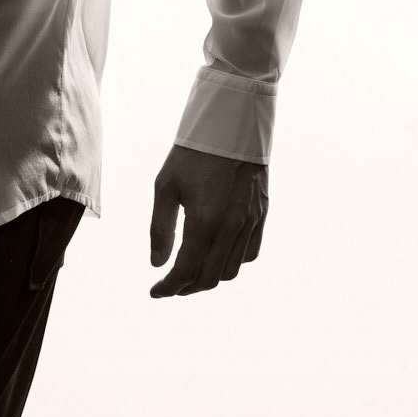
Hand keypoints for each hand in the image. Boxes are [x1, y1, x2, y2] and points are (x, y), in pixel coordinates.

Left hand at [148, 143, 267, 297]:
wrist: (230, 126)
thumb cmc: (192, 153)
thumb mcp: (166, 186)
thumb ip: (161, 228)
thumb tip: (157, 263)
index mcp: (205, 222)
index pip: (186, 271)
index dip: (169, 286)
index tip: (156, 291)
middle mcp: (231, 228)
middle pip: (210, 278)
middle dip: (187, 287)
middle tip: (171, 285)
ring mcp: (250, 223)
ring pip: (232, 270)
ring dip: (210, 277)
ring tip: (192, 271)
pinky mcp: (261, 215)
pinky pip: (249, 253)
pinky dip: (232, 262)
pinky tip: (217, 254)